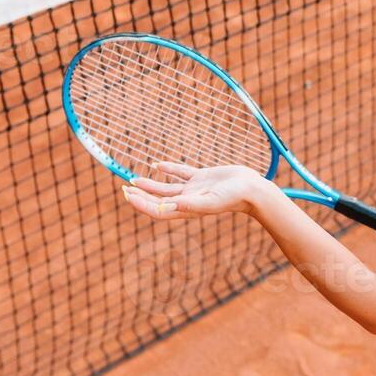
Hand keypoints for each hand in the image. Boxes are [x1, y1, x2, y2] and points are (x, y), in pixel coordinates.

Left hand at [120, 162, 270, 221]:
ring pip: (166, 187)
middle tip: (124, 189)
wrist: (252, 189)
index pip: (158, 210)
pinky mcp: (202, 177)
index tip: (128, 195)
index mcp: (187, 209)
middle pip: (158, 199)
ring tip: (133, 179)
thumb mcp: (210, 201)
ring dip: (150, 184)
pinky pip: (181, 173)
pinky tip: (158, 165)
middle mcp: (188, 200)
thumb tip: (167, 205)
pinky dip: (169, 169)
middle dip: (141, 195)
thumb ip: (189, 204)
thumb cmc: (233, 197)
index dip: (141, 204)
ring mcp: (194, 189)